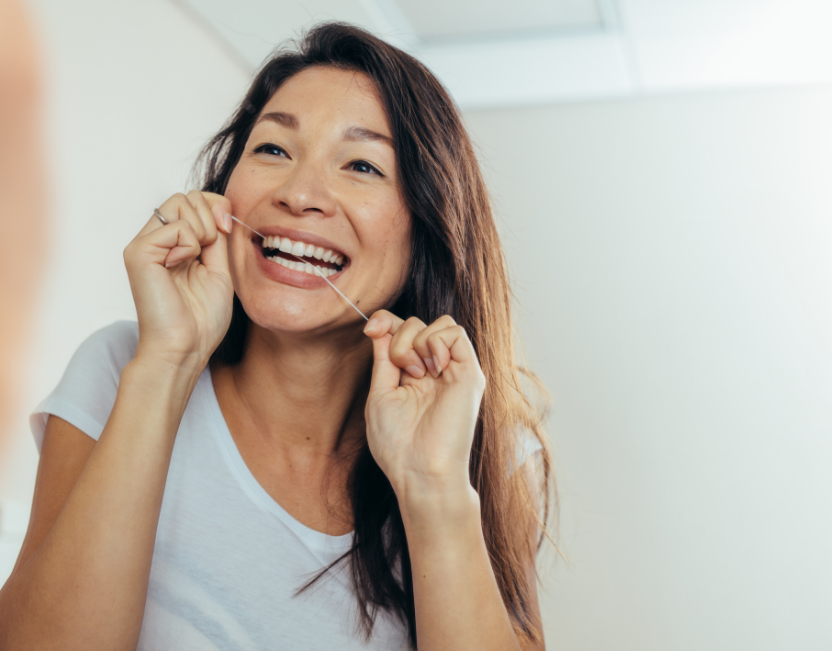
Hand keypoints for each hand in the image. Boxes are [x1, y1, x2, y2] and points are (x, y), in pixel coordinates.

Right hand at [123, 191, 233, 369]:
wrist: (186, 348)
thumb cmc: (201, 319)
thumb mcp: (219, 269)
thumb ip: (217, 238)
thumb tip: (220, 209)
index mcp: (173, 245)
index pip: (193, 200)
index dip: (215, 206)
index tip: (227, 229)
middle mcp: (155, 240)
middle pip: (186, 196)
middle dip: (210, 216)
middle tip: (211, 250)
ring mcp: (144, 245)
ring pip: (179, 202)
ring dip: (202, 230)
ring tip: (195, 260)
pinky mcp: (138, 253)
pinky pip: (175, 226)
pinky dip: (189, 245)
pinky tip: (180, 267)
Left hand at [363, 311, 485, 507]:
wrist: (421, 471)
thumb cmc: (397, 444)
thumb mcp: (381, 393)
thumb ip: (384, 358)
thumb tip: (380, 325)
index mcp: (412, 374)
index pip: (402, 330)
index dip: (386, 321)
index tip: (371, 329)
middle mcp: (434, 369)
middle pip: (417, 323)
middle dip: (399, 338)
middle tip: (402, 372)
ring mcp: (453, 370)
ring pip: (439, 322)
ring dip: (417, 341)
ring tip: (417, 374)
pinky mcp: (469, 373)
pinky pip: (455, 332)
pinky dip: (437, 342)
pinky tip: (433, 368)